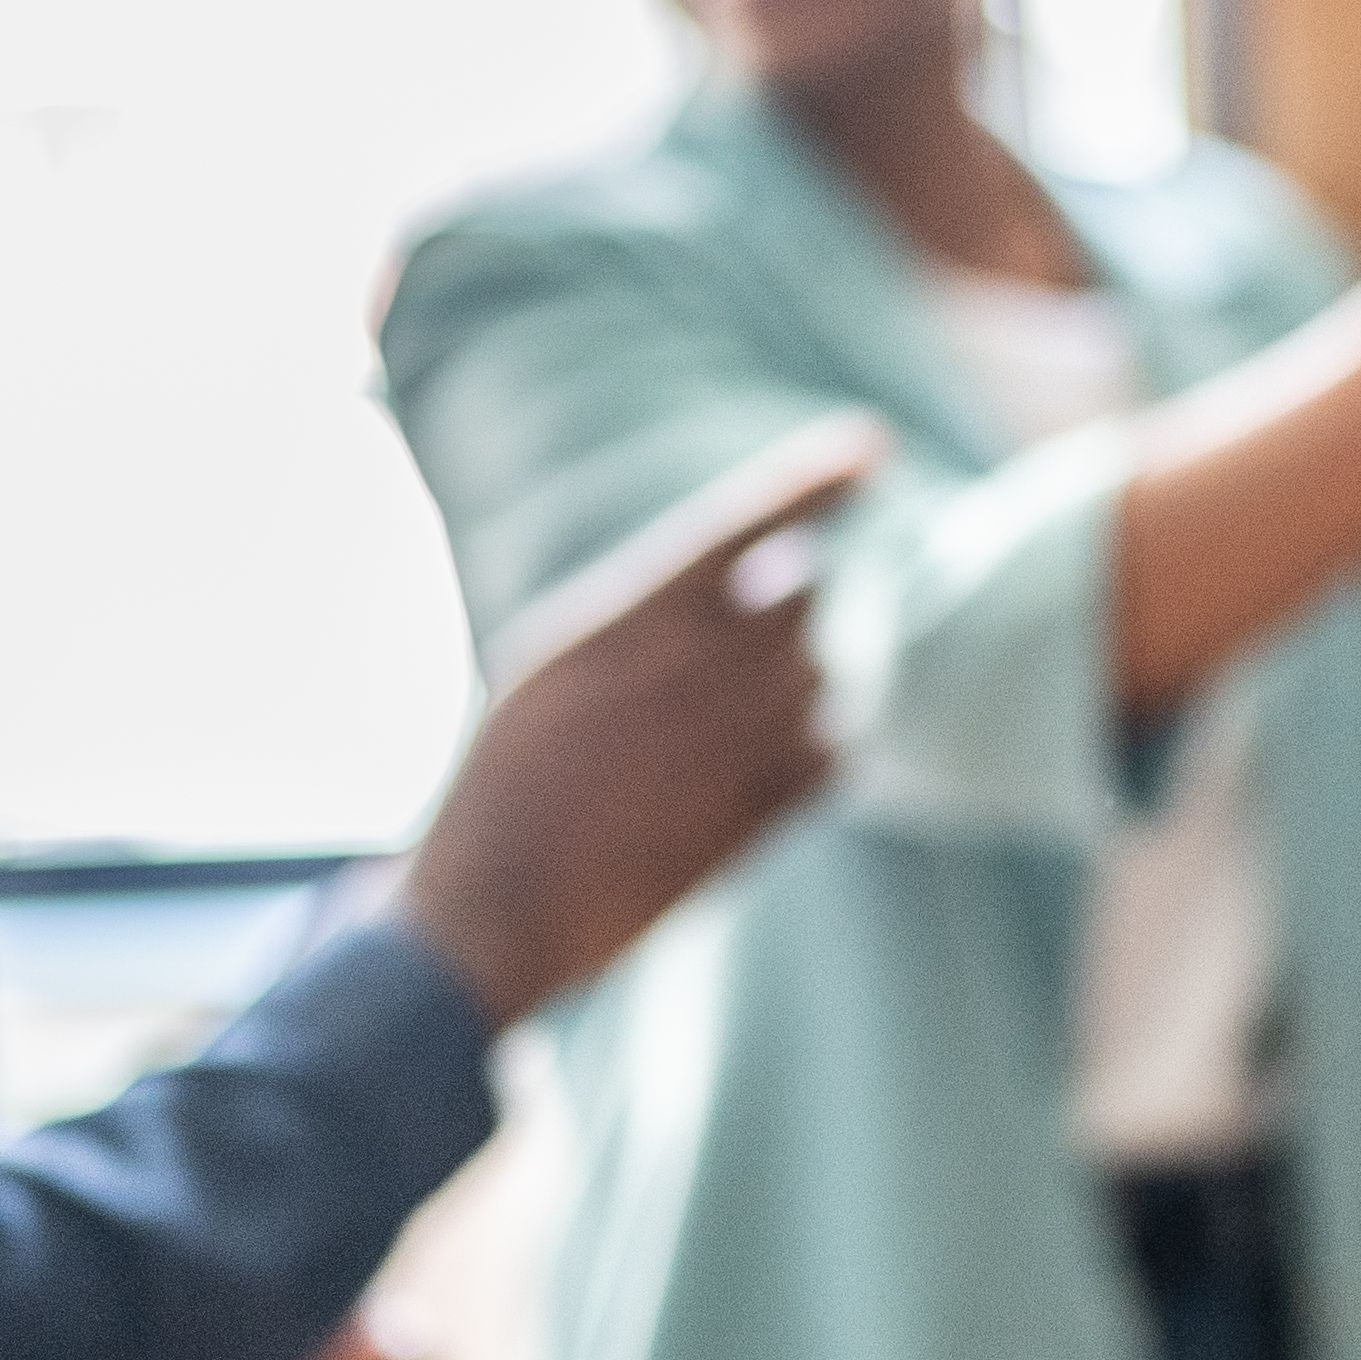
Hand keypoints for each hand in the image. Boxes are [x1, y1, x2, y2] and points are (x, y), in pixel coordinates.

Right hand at [397, 414, 882, 1023]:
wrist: (491, 913)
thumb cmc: (508, 789)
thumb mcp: (553, 676)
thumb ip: (653, 620)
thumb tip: (770, 574)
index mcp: (615, 625)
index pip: (732, 528)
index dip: (806, 482)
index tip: (870, 446)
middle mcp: (677, 675)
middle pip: (797, 597)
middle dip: (787, 613)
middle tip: (737, 656)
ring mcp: (720, 750)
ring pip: (819, 678)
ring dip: (797, 691)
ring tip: (714, 736)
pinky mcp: (747, 822)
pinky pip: (831, 758)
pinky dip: (818, 755)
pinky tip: (768, 773)